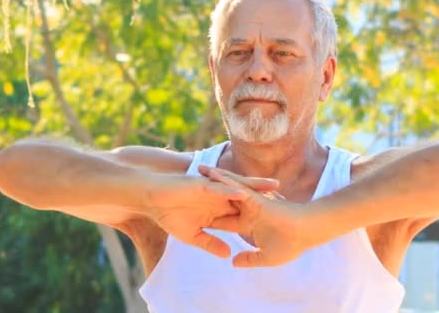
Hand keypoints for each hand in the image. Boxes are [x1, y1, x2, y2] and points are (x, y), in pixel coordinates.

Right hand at [145, 173, 278, 258]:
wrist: (151, 200)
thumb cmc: (168, 215)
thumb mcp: (192, 236)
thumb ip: (210, 243)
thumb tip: (228, 254)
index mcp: (217, 209)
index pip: (243, 212)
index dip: (259, 215)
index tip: (278, 220)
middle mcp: (217, 196)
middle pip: (247, 196)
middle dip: (265, 196)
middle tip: (287, 199)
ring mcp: (210, 189)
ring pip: (237, 187)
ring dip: (255, 187)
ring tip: (274, 187)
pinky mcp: (200, 184)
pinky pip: (219, 187)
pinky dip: (231, 190)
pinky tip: (244, 193)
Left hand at [199, 166, 313, 266]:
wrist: (308, 232)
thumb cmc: (291, 245)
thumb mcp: (266, 256)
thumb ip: (249, 258)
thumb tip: (233, 262)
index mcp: (248, 223)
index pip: (224, 220)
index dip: (207, 218)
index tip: (190, 214)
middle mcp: (248, 209)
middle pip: (221, 199)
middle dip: (206, 192)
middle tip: (188, 185)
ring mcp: (252, 201)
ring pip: (228, 188)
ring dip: (213, 179)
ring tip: (197, 169)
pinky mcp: (256, 197)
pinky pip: (237, 187)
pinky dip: (225, 181)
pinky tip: (211, 174)